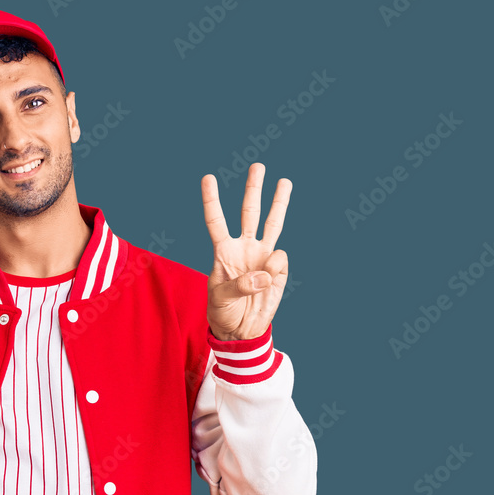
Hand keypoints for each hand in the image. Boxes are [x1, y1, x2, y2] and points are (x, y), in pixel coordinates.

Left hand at [201, 163, 290, 340]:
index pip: (216, 221)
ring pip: (272, 223)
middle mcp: (244, 247)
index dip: (212, 200)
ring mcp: (262, 255)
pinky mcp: (278, 269)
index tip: (208, 177)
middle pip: (248, 213)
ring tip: (284, 181)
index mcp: (223, 251)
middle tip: (258, 165)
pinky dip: (274, 269)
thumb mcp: (221, 300)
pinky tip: (267, 281)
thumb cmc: (224, 311)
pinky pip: (280, 260)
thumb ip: (240, 286)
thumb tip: (266, 272)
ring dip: (279, 202)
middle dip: (253, 189)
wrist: (242, 329)